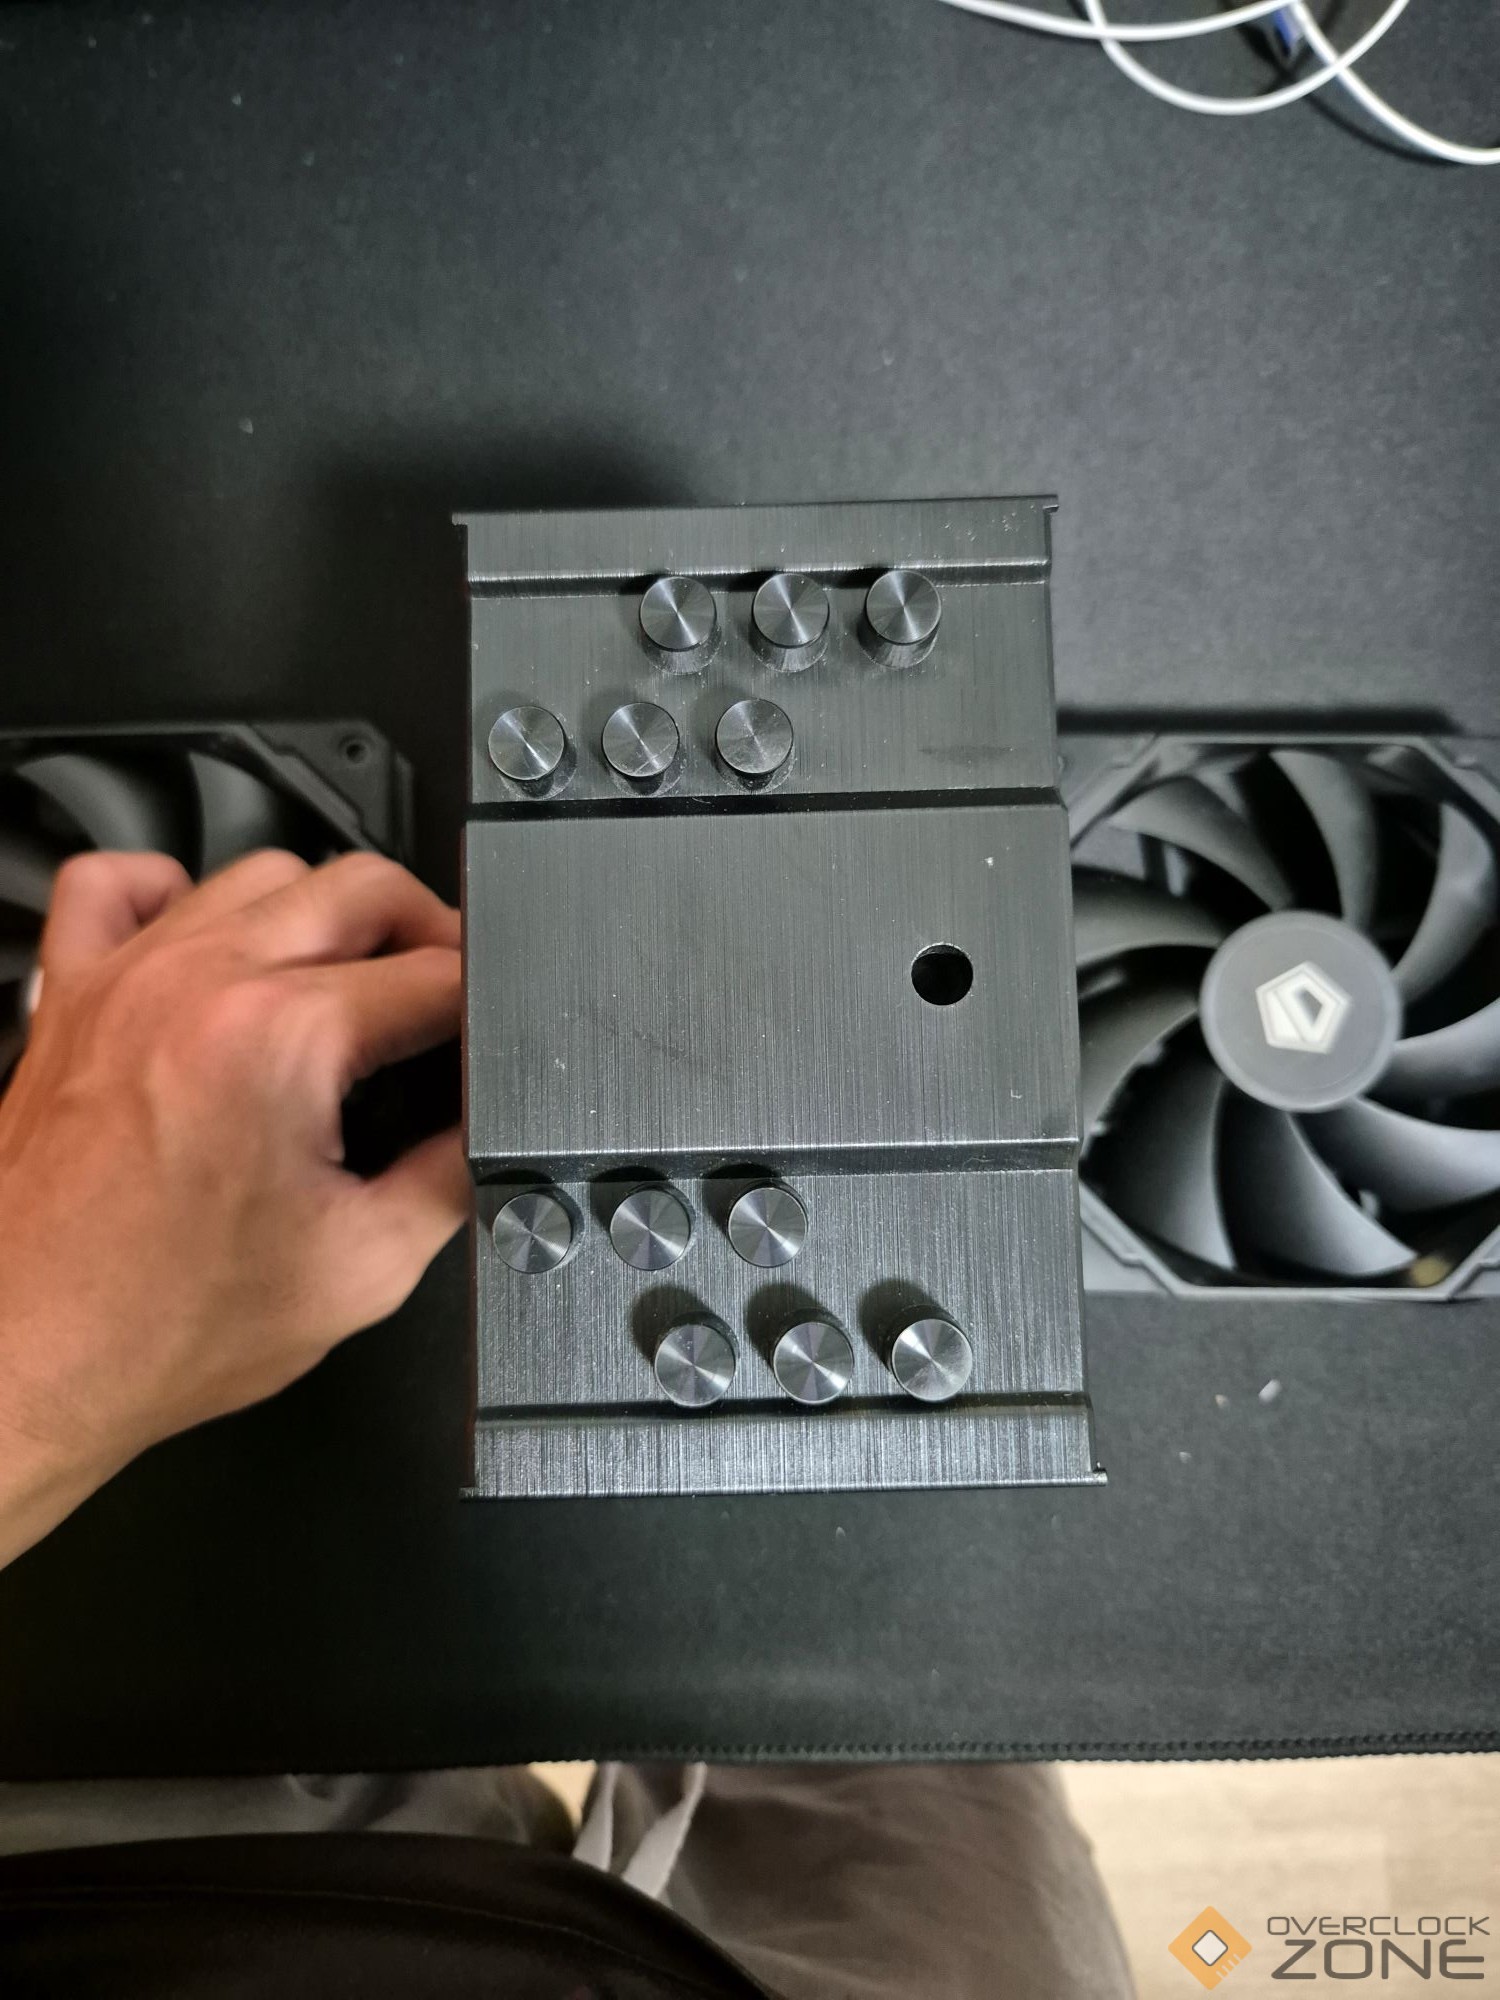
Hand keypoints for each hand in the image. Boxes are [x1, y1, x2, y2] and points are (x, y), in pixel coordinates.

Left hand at [0, 848, 467, 1566]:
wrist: (27, 1361)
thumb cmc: (160, 1328)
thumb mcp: (363, 1271)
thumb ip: (449, 1178)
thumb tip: (487, 1130)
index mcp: (281, 1040)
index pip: (434, 975)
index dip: (485, 1005)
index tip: (490, 1036)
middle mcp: (201, 981)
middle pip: (363, 887)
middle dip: (431, 932)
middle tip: (447, 997)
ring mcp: (127, 976)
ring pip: (261, 871)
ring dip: (324, 913)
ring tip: (349, 981)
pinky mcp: (69, 995)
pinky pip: (119, 883)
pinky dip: (177, 892)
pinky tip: (213, 947)